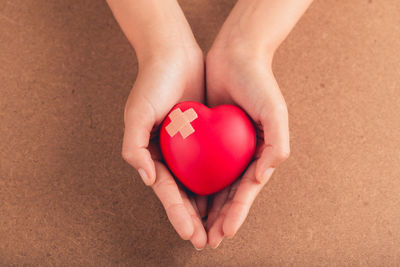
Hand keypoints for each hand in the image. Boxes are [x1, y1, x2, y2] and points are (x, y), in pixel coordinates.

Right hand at [122, 47, 207, 249]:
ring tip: (222, 228)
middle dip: (196, 220)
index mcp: (153, 156)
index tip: (192, 235)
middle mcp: (171, 156)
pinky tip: (231, 195)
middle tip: (209, 241)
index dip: (178, 215)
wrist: (174, 54)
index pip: (167, 193)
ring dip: (211, 207)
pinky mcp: (205, 137)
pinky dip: (221, 182)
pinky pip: (215, 164)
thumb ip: (134, 147)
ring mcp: (189, 148)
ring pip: (202, 184)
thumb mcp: (136, 113)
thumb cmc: (152, 83)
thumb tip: (147, 179)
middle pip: (185, 195)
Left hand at [205, 44, 289, 247]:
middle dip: (218, 219)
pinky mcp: (206, 137)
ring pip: (211, 185)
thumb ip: (277, 144)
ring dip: (203, 208)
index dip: (236, 213)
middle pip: (228, 194)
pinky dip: (191, 183)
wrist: (235, 54)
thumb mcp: (275, 111)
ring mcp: (223, 148)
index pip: (246, 191)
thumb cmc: (258, 82)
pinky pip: (197, 164)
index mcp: (259, 154)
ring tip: (193, 229)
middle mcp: (241, 154)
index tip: (223, 233)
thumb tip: (262, 176)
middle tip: (205, 241)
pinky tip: (183, 197)